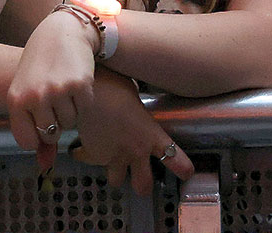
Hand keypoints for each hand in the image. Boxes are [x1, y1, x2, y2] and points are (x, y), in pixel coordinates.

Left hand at [7, 10, 99, 171]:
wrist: (61, 32)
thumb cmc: (41, 65)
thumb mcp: (28, 94)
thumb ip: (35, 130)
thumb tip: (45, 166)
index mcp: (16, 100)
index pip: (28, 141)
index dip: (38, 136)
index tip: (41, 121)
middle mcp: (36, 96)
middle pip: (52, 133)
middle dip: (56, 122)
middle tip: (54, 100)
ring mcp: (58, 90)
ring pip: (70, 122)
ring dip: (71, 110)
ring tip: (64, 88)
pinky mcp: (80, 84)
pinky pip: (85, 108)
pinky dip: (84, 100)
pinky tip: (76, 82)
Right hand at [69, 69, 194, 193]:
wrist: (89, 91)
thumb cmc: (114, 85)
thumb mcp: (135, 97)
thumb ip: (138, 111)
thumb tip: (134, 109)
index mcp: (151, 134)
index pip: (174, 158)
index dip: (182, 168)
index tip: (186, 172)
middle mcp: (135, 150)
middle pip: (143, 185)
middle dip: (143, 186)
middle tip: (141, 181)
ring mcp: (114, 156)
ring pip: (117, 180)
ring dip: (114, 171)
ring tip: (112, 159)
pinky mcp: (94, 156)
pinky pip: (89, 160)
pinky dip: (85, 154)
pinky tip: (85, 143)